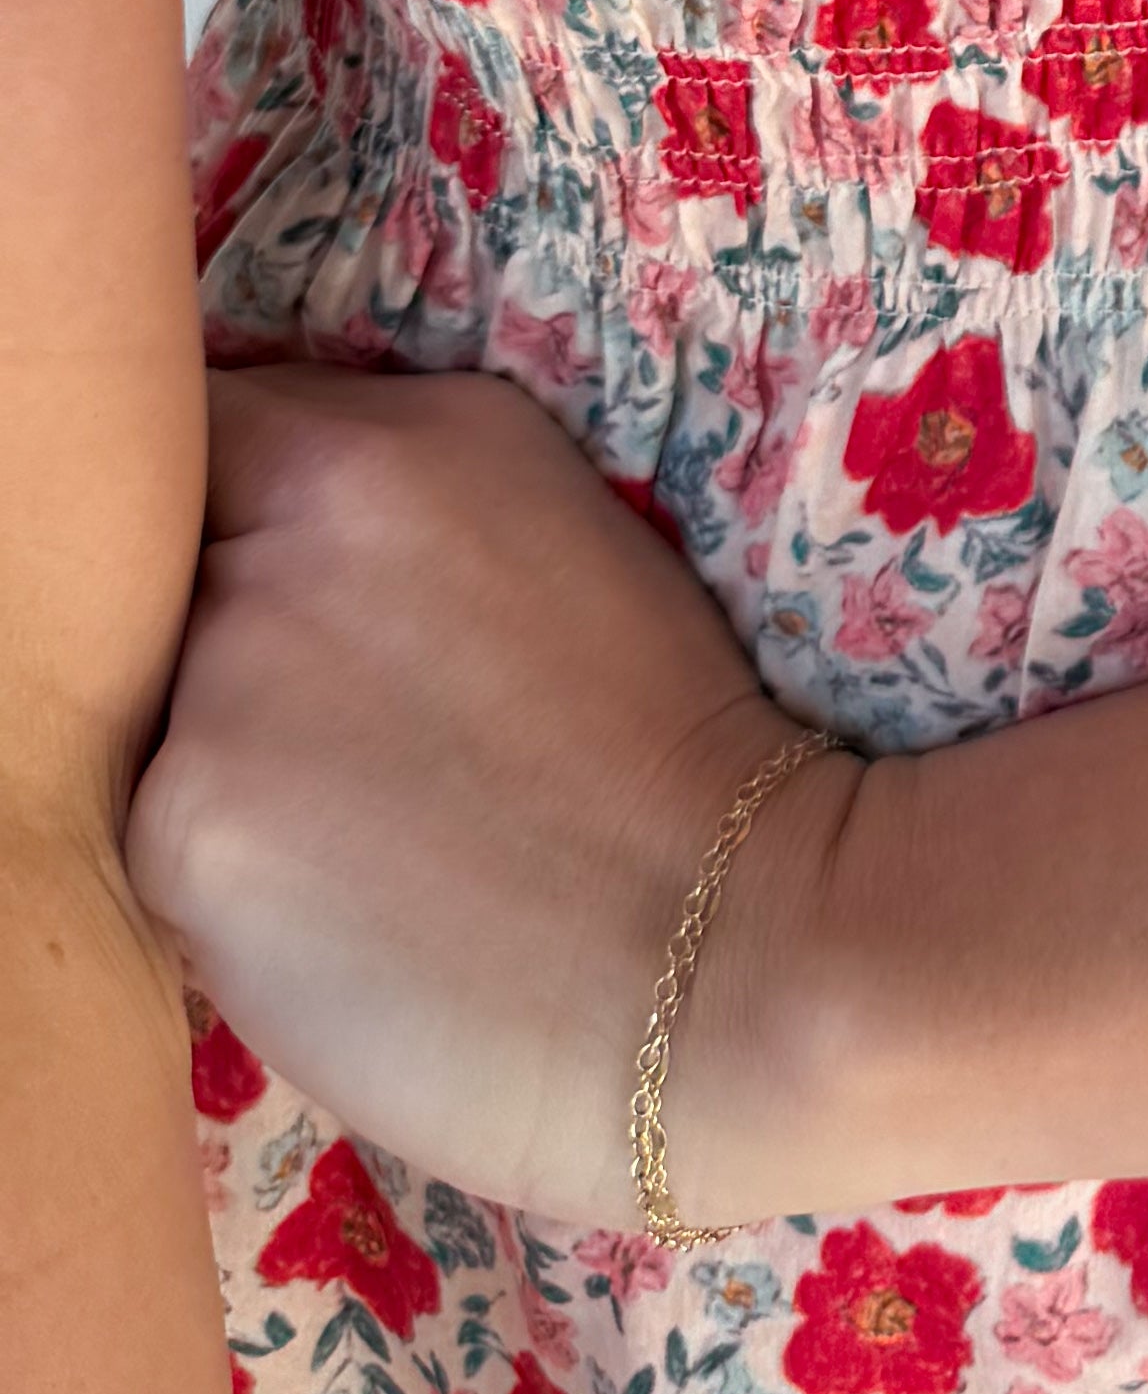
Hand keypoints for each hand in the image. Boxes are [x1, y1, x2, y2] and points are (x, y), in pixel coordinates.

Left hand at [126, 371, 861, 1232]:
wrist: (740, 958)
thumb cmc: (685, 764)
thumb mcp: (558, 546)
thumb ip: (394, 516)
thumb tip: (261, 536)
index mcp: (389, 448)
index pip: (202, 435)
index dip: (230, 516)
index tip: (281, 583)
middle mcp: (280, 539)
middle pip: (170, 580)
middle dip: (230, 642)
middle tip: (361, 737)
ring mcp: (216, 687)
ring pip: (160, 718)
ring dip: (232, 768)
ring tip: (378, 843)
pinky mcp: (180, 835)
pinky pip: (165, 840)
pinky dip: (236, 881)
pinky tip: (353, 917)